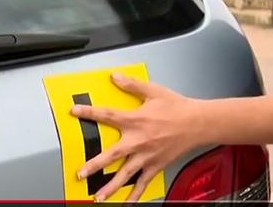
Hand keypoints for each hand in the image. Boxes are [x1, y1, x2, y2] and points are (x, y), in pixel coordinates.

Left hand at [70, 73, 203, 201]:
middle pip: (112, 154)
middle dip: (94, 165)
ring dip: (110, 186)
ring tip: (97, 197)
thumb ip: (132, 85)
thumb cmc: (177, 107)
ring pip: (125, 174)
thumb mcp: (154, 91)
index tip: (74, 112)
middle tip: (80, 173)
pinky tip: (126, 204)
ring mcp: (147, 156)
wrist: (197, 123)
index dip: (89, 113)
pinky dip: (134, 195)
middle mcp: (139, 140)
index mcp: (136, 120)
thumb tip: (115, 77)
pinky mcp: (156, 165)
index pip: (107, 115)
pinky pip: (143, 183)